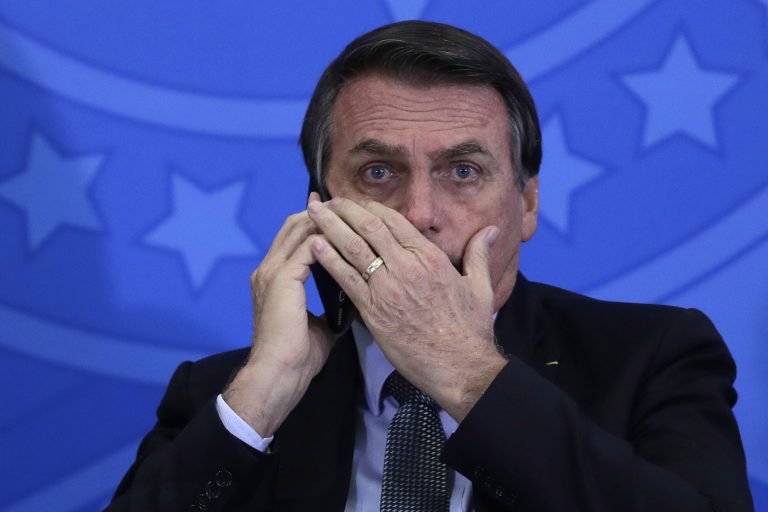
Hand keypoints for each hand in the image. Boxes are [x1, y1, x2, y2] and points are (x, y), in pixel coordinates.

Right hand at [223, 192, 336, 435]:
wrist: (279, 373)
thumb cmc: (298, 356)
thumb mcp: (320, 323)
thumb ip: (332, 305)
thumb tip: (355, 298)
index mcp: (273, 279)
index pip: (294, 239)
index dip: (317, 225)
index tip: (341, 217)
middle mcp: (268, 270)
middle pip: (294, 225)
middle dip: (322, 214)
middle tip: (349, 206)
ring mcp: (271, 272)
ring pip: (299, 230)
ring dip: (326, 221)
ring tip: (352, 216)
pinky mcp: (281, 279)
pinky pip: (307, 247)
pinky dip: (328, 240)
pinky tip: (348, 238)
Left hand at [307, 197, 507, 421]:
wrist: (460, 367)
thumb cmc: (470, 329)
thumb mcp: (479, 287)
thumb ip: (479, 254)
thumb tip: (490, 229)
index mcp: (430, 258)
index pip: (394, 222)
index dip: (371, 208)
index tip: (356, 202)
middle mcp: (406, 267)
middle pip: (369, 228)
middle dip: (345, 210)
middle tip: (326, 200)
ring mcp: (388, 289)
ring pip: (353, 248)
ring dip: (330, 227)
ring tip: (312, 212)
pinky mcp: (374, 311)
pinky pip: (347, 279)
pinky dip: (329, 259)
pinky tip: (314, 245)